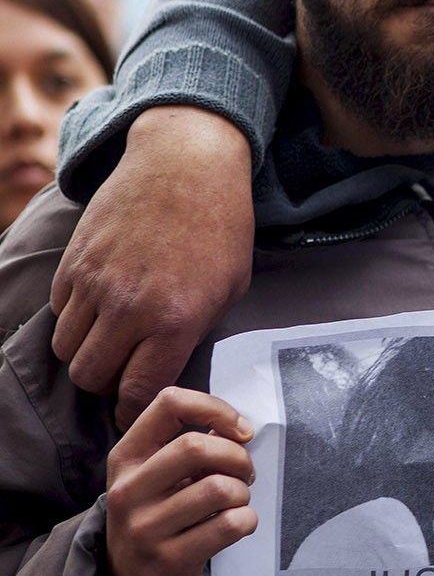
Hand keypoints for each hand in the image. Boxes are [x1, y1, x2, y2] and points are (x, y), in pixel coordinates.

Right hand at [52, 106, 254, 428]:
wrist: (186, 163)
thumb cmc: (221, 226)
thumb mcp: (231, 287)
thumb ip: (196, 332)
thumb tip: (170, 367)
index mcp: (175, 320)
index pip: (136, 391)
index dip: (134, 410)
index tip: (136, 411)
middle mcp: (129, 307)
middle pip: (91, 377)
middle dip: (107, 384)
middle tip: (124, 373)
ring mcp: (95, 283)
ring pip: (67, 349)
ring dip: (87, 353)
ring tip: (113, 341)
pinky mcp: (73, 262)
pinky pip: (59, 313)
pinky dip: (75, 320)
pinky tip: (102, 308)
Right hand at [102, 387, 256, 575]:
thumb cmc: (157, 517)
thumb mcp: (156, 478)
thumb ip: (190, 447)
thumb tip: (237, 427)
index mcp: (126, 458)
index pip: (169, 404)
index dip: (215, 408)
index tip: (241, 430)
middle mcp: (128, 490)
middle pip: (196, 447)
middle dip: (237, 456)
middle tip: (244, 474)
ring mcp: (144, 528)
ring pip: (219, 488)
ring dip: (242, 493)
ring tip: (236, 502)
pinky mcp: (168, 560)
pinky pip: (229, 525)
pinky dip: (247, 520)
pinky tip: (238, 524)